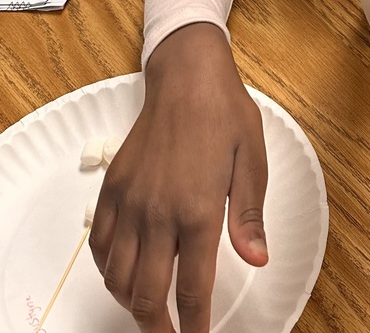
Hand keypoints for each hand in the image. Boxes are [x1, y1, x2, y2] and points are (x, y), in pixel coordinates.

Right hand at [90, 24, 267, 331]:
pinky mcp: (113, 187)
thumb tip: (257, 259)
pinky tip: (123, 272)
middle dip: (158, 325)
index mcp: (198, 209)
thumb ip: (249, 215)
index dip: (194, 326)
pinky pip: (99, 244)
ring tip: (150, 309)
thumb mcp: (253, 160)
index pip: (193, 287)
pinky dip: (108, 269)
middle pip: (147, 293)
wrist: (187, 75)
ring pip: (117, 275)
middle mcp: (158, 212)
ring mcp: (131, 200)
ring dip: (131, 301)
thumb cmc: (226, 113)